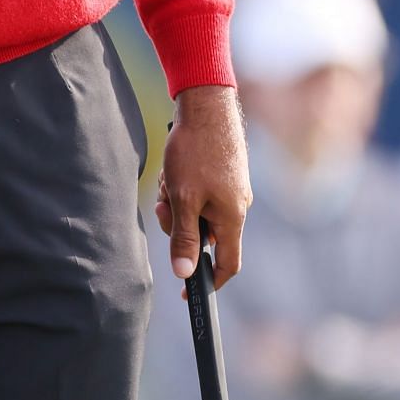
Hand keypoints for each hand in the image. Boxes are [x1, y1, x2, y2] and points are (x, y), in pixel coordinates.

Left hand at [155, 84, 251, 291]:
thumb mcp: (183, 197)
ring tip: (169, 176)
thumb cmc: (196, 152)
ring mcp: (229, 190)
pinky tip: (173, 167)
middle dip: (178, 222)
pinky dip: (179, 185)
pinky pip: (195, 192)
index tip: (187, 293)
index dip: (209, 282)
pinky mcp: (220, 175)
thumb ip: (185, 237)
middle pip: (202, 234)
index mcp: (232, 218)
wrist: (206, 107)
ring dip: (175, 199)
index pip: (227, 264)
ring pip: (194, 210)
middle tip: (163, 202)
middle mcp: (236, 207)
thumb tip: (184, 272)